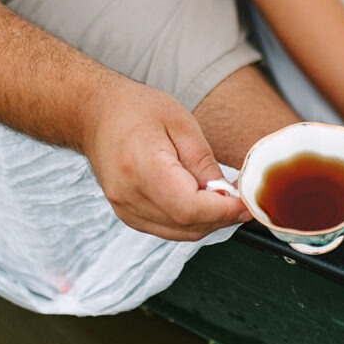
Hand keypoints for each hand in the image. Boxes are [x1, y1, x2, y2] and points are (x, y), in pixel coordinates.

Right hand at [82, 79, 250, 239]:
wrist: (95, 114)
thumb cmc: (136, 109)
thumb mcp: (180, 122)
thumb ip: (203, 162)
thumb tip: (227, 194)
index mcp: (142, 168)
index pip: (188, 208)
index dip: (223, 211)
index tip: (247, 203)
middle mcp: (129, 196)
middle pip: (186, 225)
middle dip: (222, 217)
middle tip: (245, 200)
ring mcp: (125, 209)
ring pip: (179, 233)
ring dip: (208, 222)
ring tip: (227, 200)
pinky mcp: (127, 214)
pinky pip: (166, 229)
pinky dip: (190, 222)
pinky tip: (203, 203)